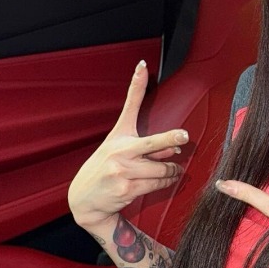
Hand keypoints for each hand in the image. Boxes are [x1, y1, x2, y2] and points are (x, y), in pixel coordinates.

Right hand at [68, 61, 187, 231]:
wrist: (84, 199)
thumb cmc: (104, 167)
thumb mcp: (118, 146)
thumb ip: (146, 141)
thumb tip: (174, 145)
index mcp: (119, 136)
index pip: (130, 106)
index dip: (137, 84)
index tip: (143, 68)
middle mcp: (120, 151)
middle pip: (153, 143)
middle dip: (170, 141)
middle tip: (184, 138)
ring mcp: (123, 171)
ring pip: (162, 169)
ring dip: (173, 171)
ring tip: (174, 170)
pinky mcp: (128, 189)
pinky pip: (157, 184)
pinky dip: (167, 182)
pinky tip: (166, 180)